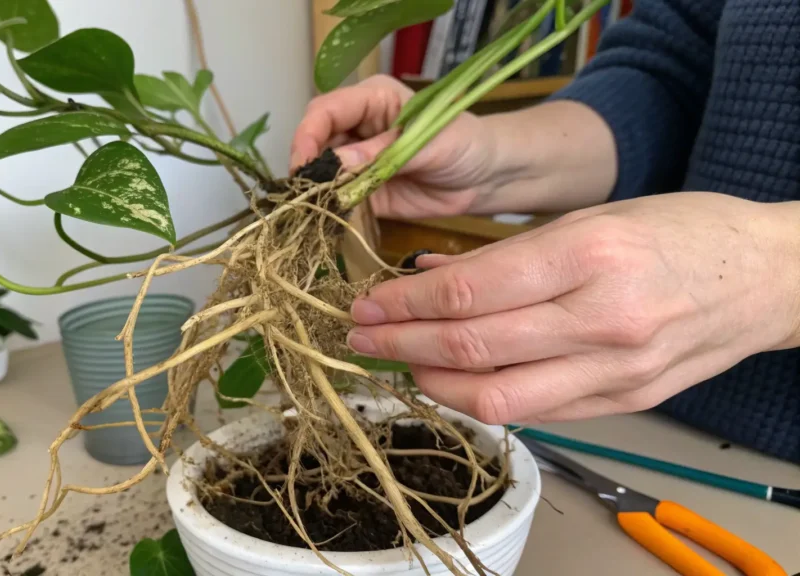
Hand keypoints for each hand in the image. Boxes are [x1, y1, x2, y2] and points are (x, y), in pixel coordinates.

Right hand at [290, 74, 497, 218]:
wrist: (486, 178)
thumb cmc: (465, 144)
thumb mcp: (430, 144)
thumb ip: (384, 153)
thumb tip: (337, 162)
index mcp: (372, 99)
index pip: (326, 110)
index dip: (308, 133)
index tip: (303, 163)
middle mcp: (357, 127)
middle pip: (314, 140)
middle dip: (306, 164)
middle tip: (306, 191)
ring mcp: (356, 161)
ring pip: (319, 172)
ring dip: (314, 190)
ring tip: (313, 207)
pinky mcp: (361, 193)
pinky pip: (336, 200)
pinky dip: (329, 209)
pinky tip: (326, 218)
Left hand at [345, 193, 799, 423]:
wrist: (769, 276)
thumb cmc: (682, 233)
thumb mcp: (592, 217)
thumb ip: (507, 253)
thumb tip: (429, 275)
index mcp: (590, 256)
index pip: (470, 294)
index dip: (404, 305)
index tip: (367, 304)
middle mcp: (603, 320)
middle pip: (472, 350)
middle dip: (400, 345)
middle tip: (360, 336)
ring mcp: (616, 370)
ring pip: (496, 399)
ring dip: (433, 384)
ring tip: (401, 363)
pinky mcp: (625, 402)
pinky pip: (536, 414)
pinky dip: (485, 400)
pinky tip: (457, 382)